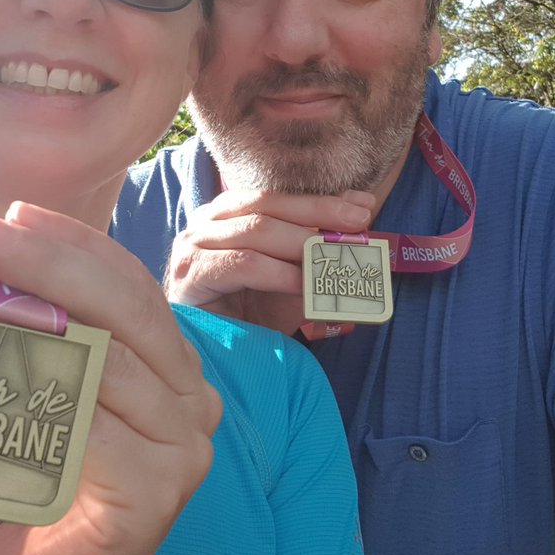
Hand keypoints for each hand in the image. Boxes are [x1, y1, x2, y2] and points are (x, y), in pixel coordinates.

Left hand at [0, 202, 222, 554]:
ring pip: (99, 361)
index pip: (131, 284)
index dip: (73, 244)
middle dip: (45, 263)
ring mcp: (184, 446)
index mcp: (176, 367)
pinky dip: (19, 397)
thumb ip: (39, 333)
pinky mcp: (156, 490)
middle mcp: (195, 399)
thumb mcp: (43, 392)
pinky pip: (81, 427)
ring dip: (16, 324)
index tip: (14, 213)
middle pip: (123, 308)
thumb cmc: (43, 486)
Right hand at [165, 189, 375, 334]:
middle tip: (358, 224)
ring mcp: (192, 246)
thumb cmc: (251, 314)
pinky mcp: (191, 275)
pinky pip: (243, 265)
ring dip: (302, 243)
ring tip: (335, 258)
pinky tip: (305, 285)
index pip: (275, 196)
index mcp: (226, 213)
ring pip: (255, 230)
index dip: (319, 200)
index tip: (363, 207)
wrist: (216, 358)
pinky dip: (280, 272)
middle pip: (266, 204)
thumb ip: (319, 241)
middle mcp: (205, 222)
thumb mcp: (293, 274)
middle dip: (318, 213)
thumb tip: (361, 206)